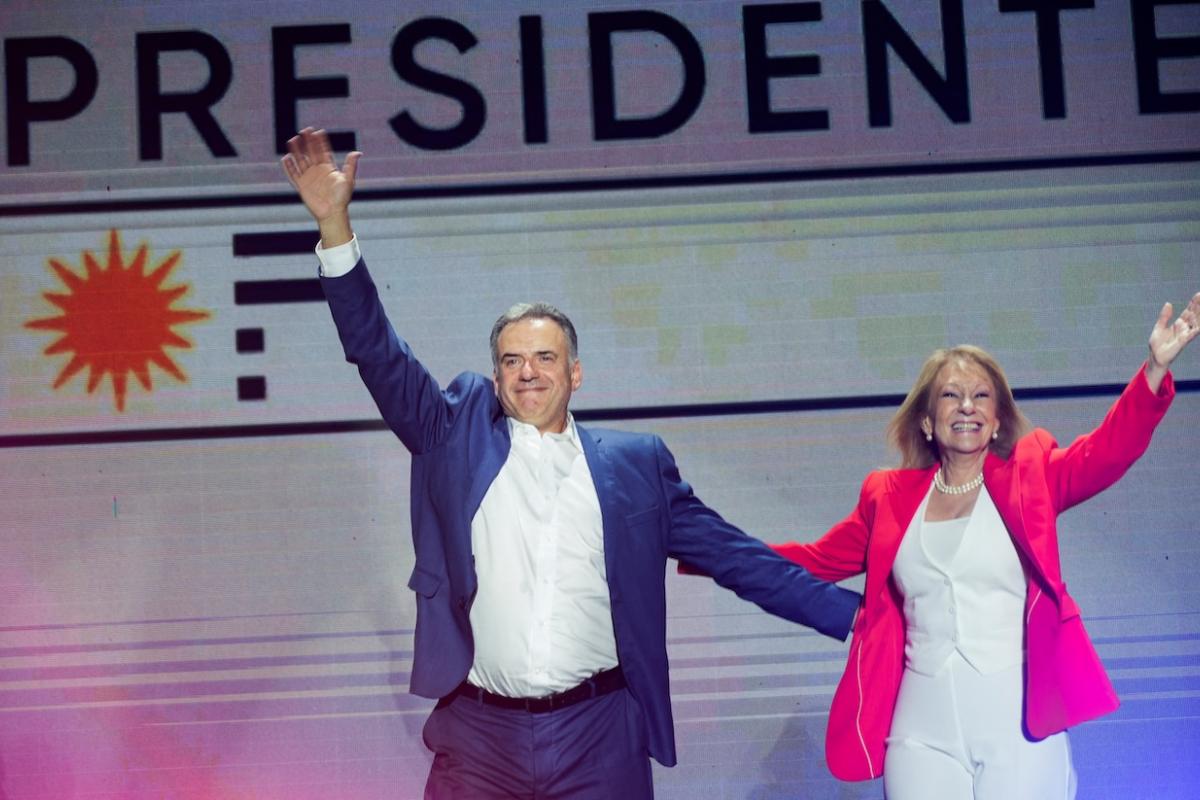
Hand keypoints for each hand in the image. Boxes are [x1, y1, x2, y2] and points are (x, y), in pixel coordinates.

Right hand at [280, 127, 360, 246]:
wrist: (332, 213)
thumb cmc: (342, 198)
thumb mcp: (348, 180)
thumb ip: (351, 166)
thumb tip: (358, 152)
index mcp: (328, 168)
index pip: (323, 151)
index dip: (320, 142)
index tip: (318, 131)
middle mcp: (317, 171)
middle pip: (310, 153)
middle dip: (307, 142)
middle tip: (304, 130)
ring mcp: (309, 177)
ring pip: (300, 161)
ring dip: (296, 151)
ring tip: (293, 140)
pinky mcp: (301, 186)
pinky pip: (293, 174)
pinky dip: (289, 167)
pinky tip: (285, 158)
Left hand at [1145, 291, 1199, 391]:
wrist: (1155, 356)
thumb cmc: (1157, 343)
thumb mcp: (1159, 326)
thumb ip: (1164, 316)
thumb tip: (1168, 303)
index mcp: (1178, 324)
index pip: (1188, 311)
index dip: (1193, 303)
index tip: (1198, 294)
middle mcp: (1184, 328)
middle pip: (1194, 314)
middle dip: (1199, 306)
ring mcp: (1185, 334)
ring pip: (1196, 322)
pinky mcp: (1184, 340)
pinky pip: (1192, 333)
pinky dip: (1197, 328)